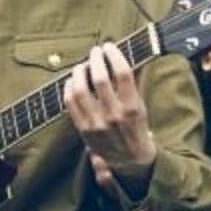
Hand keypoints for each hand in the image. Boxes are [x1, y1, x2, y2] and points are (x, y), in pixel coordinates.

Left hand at [63, 43, 156, 199]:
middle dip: (95, 59)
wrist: (132, 164)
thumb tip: (117, 60)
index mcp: (133, 107)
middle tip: (95, 52)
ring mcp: (97, 123)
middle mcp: (114, 115)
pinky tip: (72, 82)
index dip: (113, 54)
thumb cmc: (138, 131)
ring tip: (83, 66)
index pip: (122, 72)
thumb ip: (129, 87)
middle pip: (99, 77)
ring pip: (81, 89)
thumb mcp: (141, 108)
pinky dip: (69, 88)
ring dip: (80, 71)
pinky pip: (70, 103)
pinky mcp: (84, 130)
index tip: (109, 46)